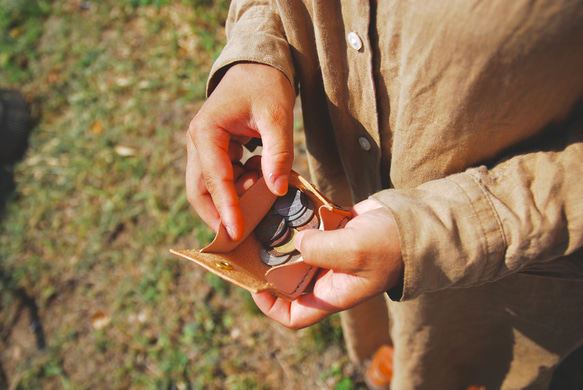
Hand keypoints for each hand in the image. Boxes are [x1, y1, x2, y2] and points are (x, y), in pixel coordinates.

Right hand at [186, 63, 295, 240]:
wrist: (258, 66)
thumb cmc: (266, 85)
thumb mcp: (276, 115)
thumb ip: (277, 152)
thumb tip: (277, 190)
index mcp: (206, 132)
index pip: (215, 180)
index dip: (226, 209)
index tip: (236, 234)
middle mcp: (197, 142)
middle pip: (199, 191)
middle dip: (217, 216)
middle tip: (238, 238)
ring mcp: (203, 148)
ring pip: (208, 188)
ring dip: (231, 201)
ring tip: (261, 197)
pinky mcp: (214, 151)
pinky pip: (221, 179)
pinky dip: (238, 189)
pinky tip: (260, 181)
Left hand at [252, 198, 403, 328]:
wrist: (415, 223)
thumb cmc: (391, 246)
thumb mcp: (355, 251)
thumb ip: (321, 249)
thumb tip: (296, 240)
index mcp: (332, 293)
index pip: (295, 316)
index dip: (272, 307)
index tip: (256, 287)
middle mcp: (327, 276)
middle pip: (287, 278)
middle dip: (269, 262)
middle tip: (252, 240)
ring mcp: (329, 253)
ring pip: (294, 249)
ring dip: (281, 233)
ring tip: (265, 214)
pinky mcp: (333, 231)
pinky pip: (308, 226)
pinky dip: (299, 214)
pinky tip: (288, 198)